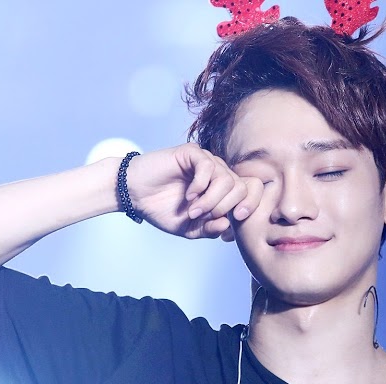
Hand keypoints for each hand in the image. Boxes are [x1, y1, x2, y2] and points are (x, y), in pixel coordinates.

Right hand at [124, 143, 262, 238]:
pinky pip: (208, 166)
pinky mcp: (191, 153)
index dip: (250, 205)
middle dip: (225, 207)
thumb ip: (210, 229)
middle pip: (242, 187)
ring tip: (193, 210)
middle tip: (204, 216)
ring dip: (211, 199)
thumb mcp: (189, 229)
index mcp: (222, 191)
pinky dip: (201, 185)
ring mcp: (206, 162)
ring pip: (226, 178)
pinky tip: (189, 195)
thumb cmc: (161, 209)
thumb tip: (229, 225)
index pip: (250, 192)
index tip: (237, 219)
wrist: (135, 195)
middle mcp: (218, 174)